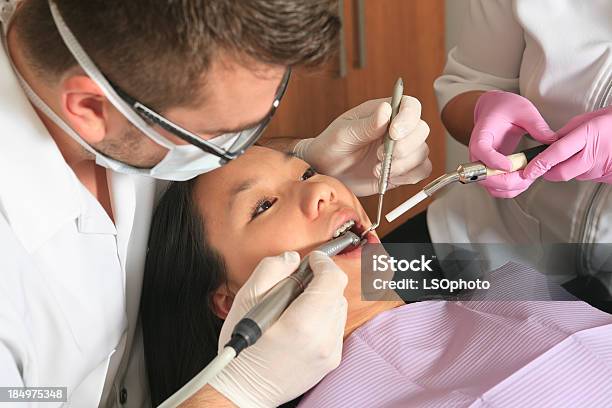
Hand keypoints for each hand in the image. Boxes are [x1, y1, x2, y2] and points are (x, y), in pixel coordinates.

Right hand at [209, 251, 347, 407]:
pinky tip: (299, 324)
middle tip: (295, 285)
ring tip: (295, 307)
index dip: (323, 262)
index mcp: (303, 322)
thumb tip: (293, 258)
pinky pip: (335, 327)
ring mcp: (330, 352)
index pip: (333, 279)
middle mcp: (324, 339)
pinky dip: (322, 318)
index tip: (311, 260)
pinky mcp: (331, 361)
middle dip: (320, 282)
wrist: (245, 391)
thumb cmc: (243, 348)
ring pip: (339, 309)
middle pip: (337, 293)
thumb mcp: (246, 299)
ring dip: (322, 300)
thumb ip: (271, 270)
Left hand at [294, 97, 431, 196]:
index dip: (409, 118)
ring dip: (403, 165)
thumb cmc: (331, 147)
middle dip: (405, 146)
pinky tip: (388, 178)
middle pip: (421, 130)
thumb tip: (385, 110)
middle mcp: (397, 129)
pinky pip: (421, 170)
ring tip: (377, 170)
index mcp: (384, 113)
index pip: (410, 106)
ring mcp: (401, 150)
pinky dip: (408, 176)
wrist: (327, 172)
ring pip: (422, 152)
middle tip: (380, 156)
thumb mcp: (343, 133)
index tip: (393, 133)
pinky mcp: (403, 169)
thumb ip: (366, 125)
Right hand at [469, 91, 556, 197]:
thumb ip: (537, 125)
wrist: (494, 110)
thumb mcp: (524, 110)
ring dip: (512, 187)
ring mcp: (483, 165)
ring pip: (491, 187)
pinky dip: (512, 189)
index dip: (493, 160)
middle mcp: (478, 154)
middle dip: (508, 180)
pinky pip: (498, 188)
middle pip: (484, 176)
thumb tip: (552, 141)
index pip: (480, 150)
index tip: (509, 165)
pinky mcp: (491, 172)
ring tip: (530, 176)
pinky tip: (526, 178)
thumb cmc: (504, 108)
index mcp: (482, 134)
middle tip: (529, 173)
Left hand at [523, 106, 611, 182]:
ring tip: (581, 153)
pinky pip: (589, 177)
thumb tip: (548, 144)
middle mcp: (595, 154)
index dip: (540, 163)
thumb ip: (566, 133)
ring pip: (575, 175)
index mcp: (588, 135)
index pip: (557, 153)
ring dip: (570, 169)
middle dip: (550, 171)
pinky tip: (594, 159)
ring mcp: (602, 168)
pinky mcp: (608, 177)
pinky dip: (585, 171)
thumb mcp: (587, 120)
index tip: (528, 170)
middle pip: (562, 173)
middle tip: (546, 165)